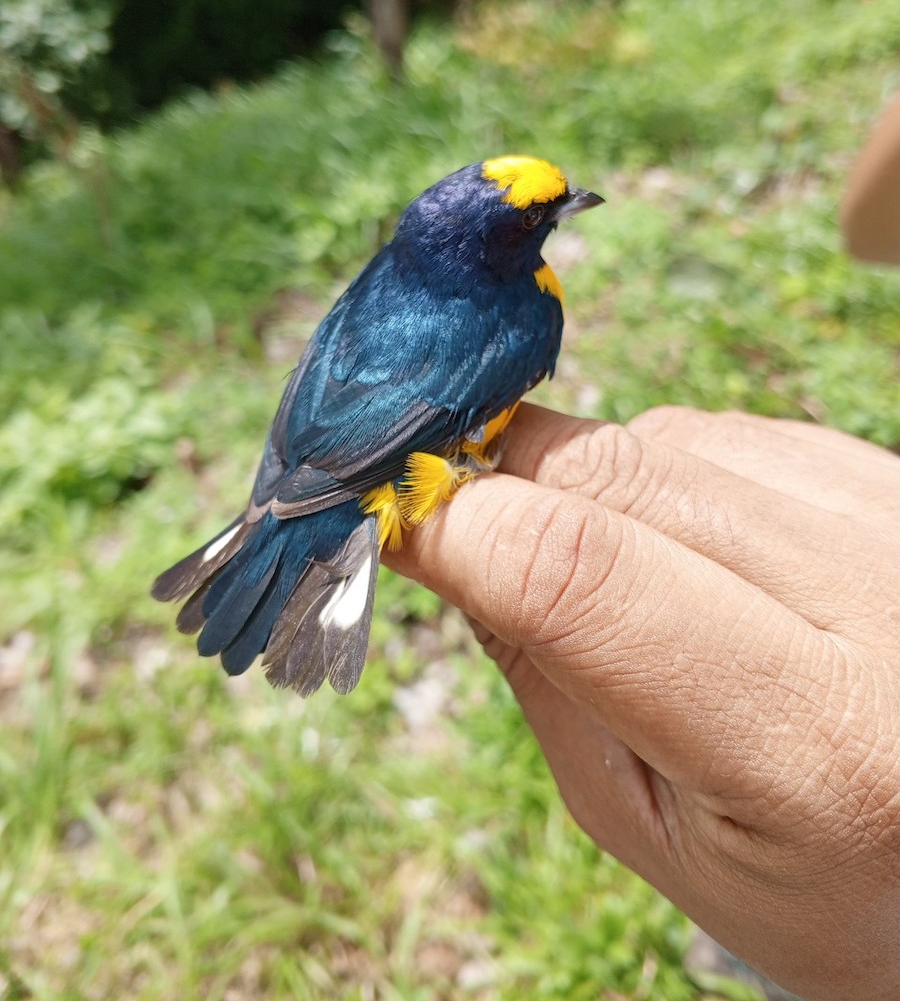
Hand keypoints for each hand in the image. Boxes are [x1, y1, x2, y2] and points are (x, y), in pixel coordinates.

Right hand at [387, 403, 899, 1000]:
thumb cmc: (793, 870)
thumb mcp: (647, 822)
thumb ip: (543, 674)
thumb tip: (440, 532)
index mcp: (818, 744)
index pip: (583, 577)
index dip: (454, 523)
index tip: (383, 520)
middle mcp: (879, 599)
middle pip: (616, 473)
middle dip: (498, 478)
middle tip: (449, 518)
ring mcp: (893, 514)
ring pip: (661, 435)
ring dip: (586, 482)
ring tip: (612, 574)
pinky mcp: (889, 468)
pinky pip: (723, 431)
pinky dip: (662, 472)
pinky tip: (688, 547)